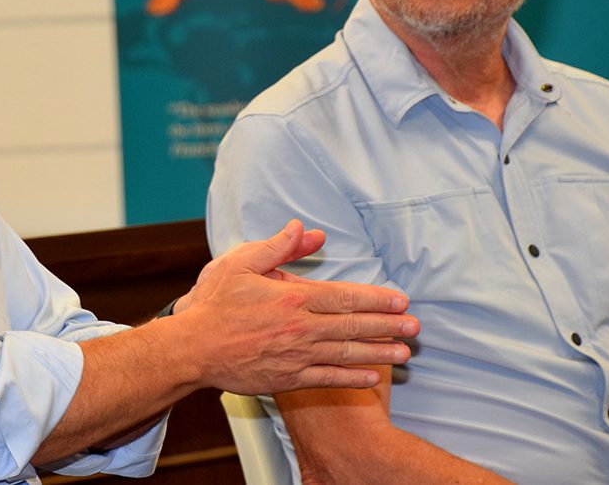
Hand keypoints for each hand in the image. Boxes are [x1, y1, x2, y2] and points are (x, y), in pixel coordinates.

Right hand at [174, 219, 417, 391]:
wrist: (193, 347)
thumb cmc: (214, 303)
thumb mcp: (241, 262)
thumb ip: (278, 247)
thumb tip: (305, 230)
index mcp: (293, 297)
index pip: (345, 296)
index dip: (377, 298)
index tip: (401, 300)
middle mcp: (301, 328)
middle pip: (354, 325)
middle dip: (389, 326)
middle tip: (416, 327)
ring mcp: (296, 356)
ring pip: (347, 354)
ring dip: (380, 353)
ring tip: (405, 354)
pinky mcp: (288, 379)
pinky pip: (328, 378)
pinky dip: (353, 378)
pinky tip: (373, 377)